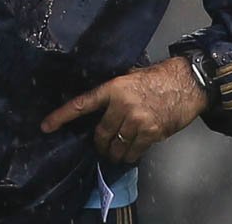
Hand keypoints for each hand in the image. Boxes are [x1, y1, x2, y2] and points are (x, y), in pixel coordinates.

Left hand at [40, 57, 207, 163]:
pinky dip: (130, 155)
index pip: (82, 103)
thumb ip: (115, 90)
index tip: (46, 126)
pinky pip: (132, 152)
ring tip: (118, 149)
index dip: (62, 116)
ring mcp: (136, 120)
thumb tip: (100, 105)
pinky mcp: (150, 132)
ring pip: (116, 146)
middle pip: (101, 134)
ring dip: (115, 152)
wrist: (186, 83)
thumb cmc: (158, 77)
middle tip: (103, 145)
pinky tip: (132, 151)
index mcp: (113, 87)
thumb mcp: (131, 76)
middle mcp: (122, 104)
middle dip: (100, 143)